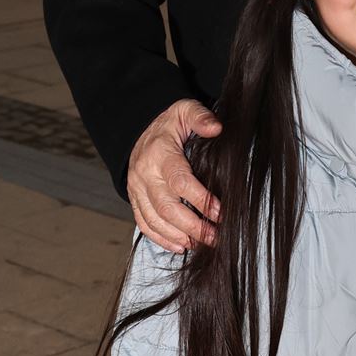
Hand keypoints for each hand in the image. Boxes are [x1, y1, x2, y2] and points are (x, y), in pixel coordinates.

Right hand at [127, 99, 222, 251]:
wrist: (138, 129)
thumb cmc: (168, 124)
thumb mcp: (185, 110)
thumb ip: (201, 117)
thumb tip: (217, 128)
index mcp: (159, 153)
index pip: (180, 181)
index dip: (200, 200)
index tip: (220, 213)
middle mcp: (145, 174)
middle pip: (167, 207)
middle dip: (193, 226)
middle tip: (215, 237)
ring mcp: (136, 189)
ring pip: (155, 220)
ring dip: (179, 236)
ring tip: (202, 244)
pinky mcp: (134, 199)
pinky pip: (144, 223)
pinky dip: (161, 238)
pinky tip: (181, 245)